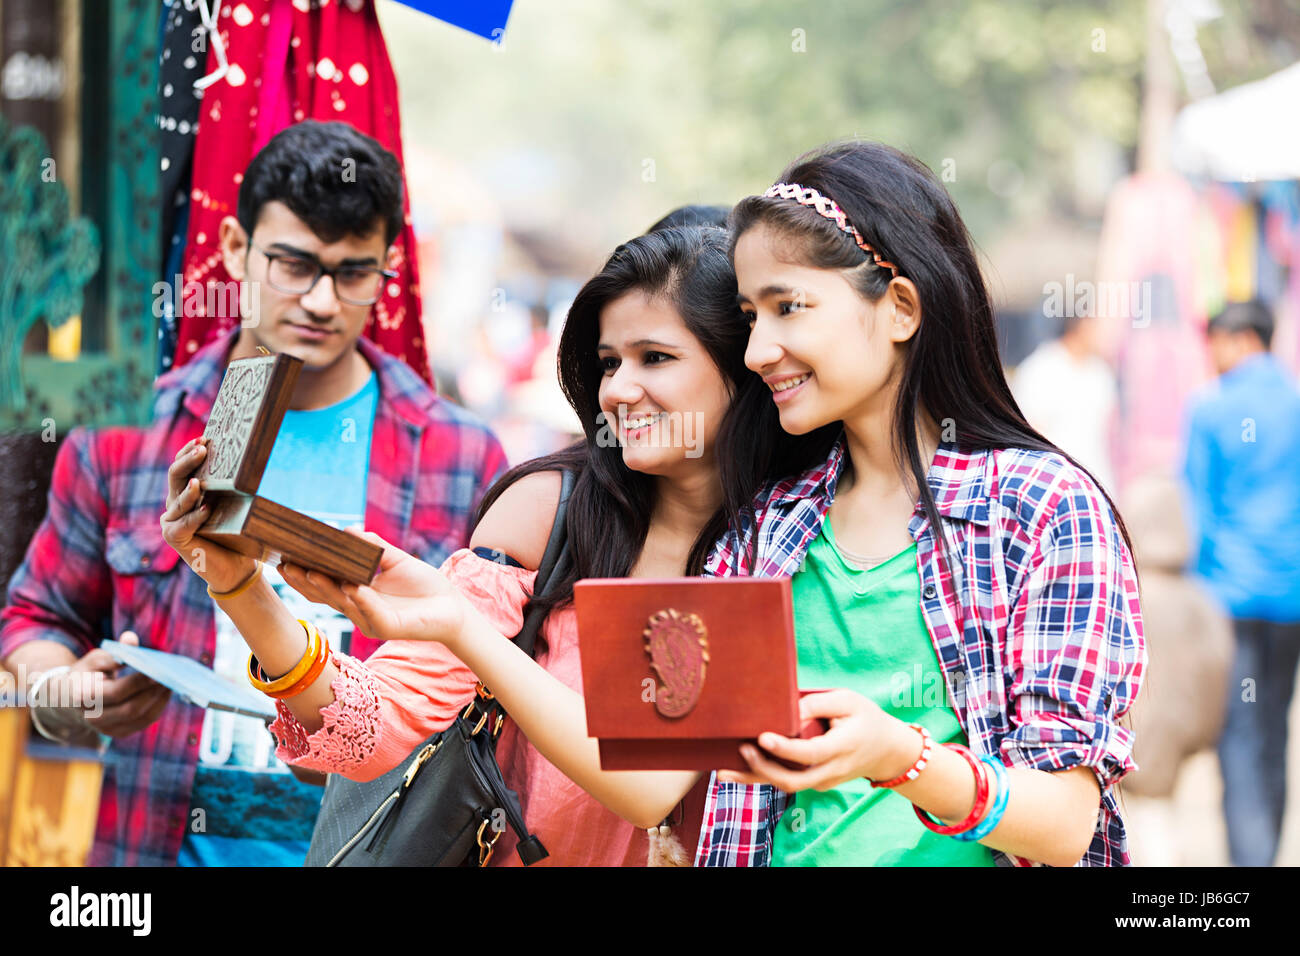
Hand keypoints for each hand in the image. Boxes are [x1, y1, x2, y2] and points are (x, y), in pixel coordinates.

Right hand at [46, 631, 172, 739]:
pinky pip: (144, 722)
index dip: (139, 682)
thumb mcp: (95, 658)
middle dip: (153, 691)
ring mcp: (106, 729)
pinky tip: (165, 692)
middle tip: (170, 675)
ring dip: (159, 699)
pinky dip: (158, 706)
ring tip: (172, 681)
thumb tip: (131, 639)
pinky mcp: (118, 732)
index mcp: (83, 697)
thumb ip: (114, 650)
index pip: (117, 692)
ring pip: (141, 717)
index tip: (158, 669)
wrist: (71, 699)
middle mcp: (93, 718)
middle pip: (131, 708)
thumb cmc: (88, 673)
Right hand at [160, 437, 256, 590]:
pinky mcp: (175, 538)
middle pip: (175, 476)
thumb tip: (250, 456)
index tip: (204, 437)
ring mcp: (172, 521)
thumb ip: (231, 487)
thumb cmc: (237, 534)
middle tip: (202, 448)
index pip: (183, 467)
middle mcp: (176, 504)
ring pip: (178, 500)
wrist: (235, 568)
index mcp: (188, 492)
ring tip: (198, 481)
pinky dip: (195, 517)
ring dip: (189, 490)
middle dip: (187, 461)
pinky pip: (183, 524)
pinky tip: (206, 509)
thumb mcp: (235, 505)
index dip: (189, 451)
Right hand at [279, 530, 467, 648]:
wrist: (452, 605)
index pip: (322, 586)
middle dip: (305, 581)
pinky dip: (360, 599)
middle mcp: (358, 610)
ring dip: (327, 588)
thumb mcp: (396, 560)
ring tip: (312, 571)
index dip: (303, 576)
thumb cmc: (424, 584)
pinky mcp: (388, 628)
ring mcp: (371, 620)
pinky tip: (351, 586)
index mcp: (356, 594)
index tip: (284, 559)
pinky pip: (370, 613)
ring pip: (343, 604)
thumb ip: (373, 547)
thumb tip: (348, 530)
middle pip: (325, 596)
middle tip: (287, 565)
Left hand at [717, 689, 911, 792]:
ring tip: (723, 770)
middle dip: (764, 768)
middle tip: (742, 748)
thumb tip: (787, 707)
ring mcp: (822, 781)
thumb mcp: (849, 701)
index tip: (763, 736)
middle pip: (794, 780)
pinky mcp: (815, 782)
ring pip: (786, 786)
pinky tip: (735, 771)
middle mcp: (830, 771)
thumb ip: (818, 703)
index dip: (785, 749)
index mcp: (841, 747)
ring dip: (755, 778)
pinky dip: (762, 777)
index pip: (810, 753)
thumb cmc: (865, 718)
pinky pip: (787, 782)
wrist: (888, 751)